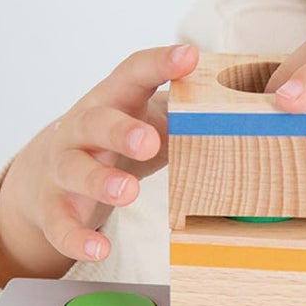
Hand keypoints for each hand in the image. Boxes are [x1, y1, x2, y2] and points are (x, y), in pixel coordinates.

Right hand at [0, 44, 198, 279]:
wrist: (53, 171)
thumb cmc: (119, 138)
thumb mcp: (153, 120)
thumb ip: (189, 114)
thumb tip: (253, 112)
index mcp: (114, 99)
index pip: (134, 73)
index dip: (160, 64)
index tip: (190, 56)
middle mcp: (82, 127)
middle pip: (96, 122)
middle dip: (121, 131)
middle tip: (149, 142)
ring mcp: (64, 166)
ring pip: (74, 169)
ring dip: (101, 182)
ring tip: (129, 194)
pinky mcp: (53, 206)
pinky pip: (60, 222)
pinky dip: (77, 237)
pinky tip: (98, 249)